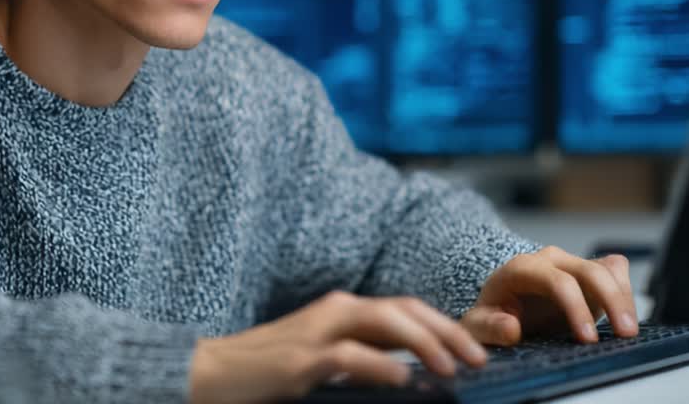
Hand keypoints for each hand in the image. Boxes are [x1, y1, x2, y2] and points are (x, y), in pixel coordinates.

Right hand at [188, 290, 487, 403]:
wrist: (210, 373)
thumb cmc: (267, 371)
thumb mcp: (323, 360)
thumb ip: (361, 360)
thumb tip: (411, 377)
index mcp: (342, 311)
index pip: (406, 308)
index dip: (445, 324)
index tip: (476, 350)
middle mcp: (335, 312)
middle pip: (404, 308)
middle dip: (447, 330)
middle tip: (479, 358)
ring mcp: (317, 332)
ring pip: (384, 322)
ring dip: (425, 344)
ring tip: (452, 368)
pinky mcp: (300, 360)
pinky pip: (349, 356)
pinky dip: (381, 367)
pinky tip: (405, 381)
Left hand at [461, 246, 639, 345]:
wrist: (499, 309)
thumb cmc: (489, 317)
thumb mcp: (478, 327)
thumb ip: (489, 327)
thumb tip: (511, 327)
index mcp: (521, 269)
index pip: (556, 281)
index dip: (576, 307)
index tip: (587, 339)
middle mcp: (548, 260)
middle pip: (589, 271)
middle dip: (611, 300)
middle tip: (624, 334)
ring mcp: (570, 263)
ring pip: (607, 269)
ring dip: (624, 297)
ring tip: (629, 332)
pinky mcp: (587, 272)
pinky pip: (615, 269)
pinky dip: (625, 289)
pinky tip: (624, 315)